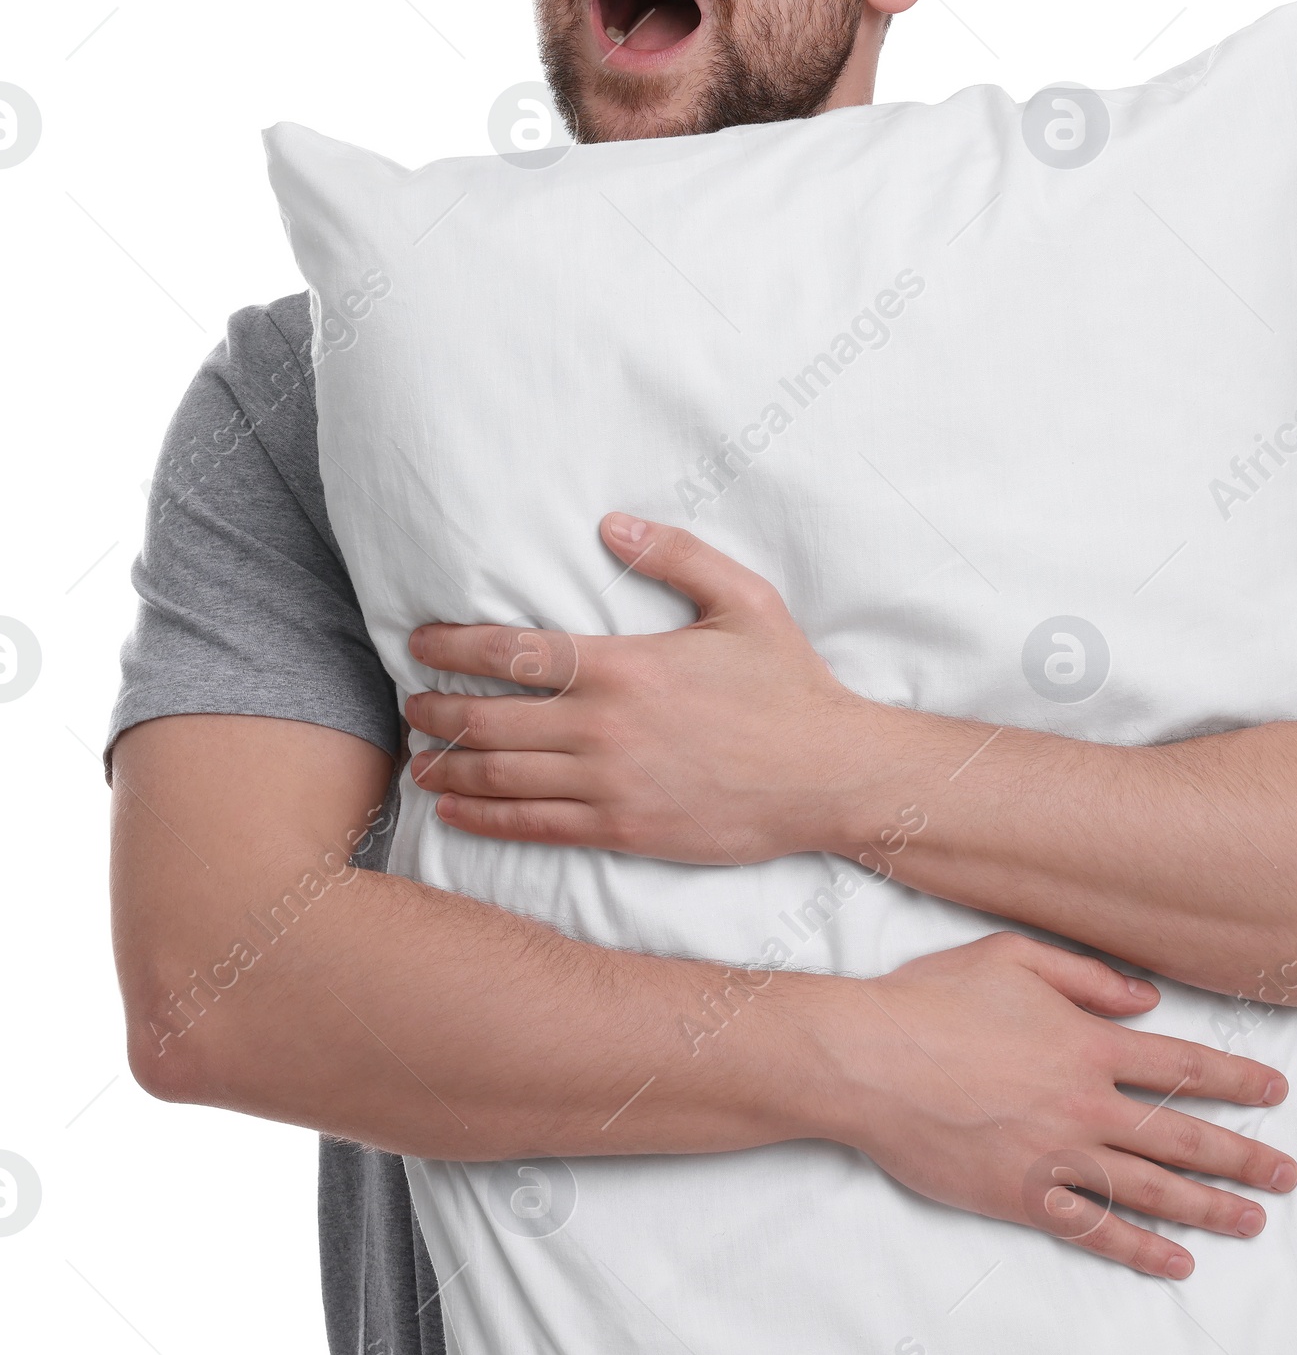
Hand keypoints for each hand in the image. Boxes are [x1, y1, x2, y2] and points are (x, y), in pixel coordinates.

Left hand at [406, 513, 904, 863]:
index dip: (453, 648)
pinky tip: (453, 813)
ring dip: (447, 768)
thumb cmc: (788, 684)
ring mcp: (609, 785)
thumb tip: (610, 524)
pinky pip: (532, 827)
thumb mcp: (744, 600)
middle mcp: (603, 727)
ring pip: (499, 778)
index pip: (512, 653)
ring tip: (419, 759)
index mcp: (624, 665)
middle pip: (489, 720)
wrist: (828, 775)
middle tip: (409, 704)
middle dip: (436, 711)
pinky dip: (481, 819)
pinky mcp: (622, 831)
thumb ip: (676, 555)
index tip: (419, 645)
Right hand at [835, 933, 1296, 1278]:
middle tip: (1286, 1173)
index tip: (1276, 1091)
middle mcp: (1084, 1104)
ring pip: (1152, 1189)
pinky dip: (1140, 1248)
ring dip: (1210, 1207)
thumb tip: (1147, 998)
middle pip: (1183, 1136)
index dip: (1235, 1078)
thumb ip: (1087, 974)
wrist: (868, 1059)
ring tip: (1253, 1220)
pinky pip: (1094, 1230)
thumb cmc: (932, 999)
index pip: (1181, 1064)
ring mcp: (1055, 1156)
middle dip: (1243, 1155)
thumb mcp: (1012, 955)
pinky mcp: (1022, 1196)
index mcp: (1087, 1043)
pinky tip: (1175, 1259)